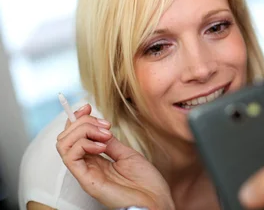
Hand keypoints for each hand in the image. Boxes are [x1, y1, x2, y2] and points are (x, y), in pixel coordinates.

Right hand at [56, 104, 174, 209]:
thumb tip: (100, 128)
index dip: (77, 118)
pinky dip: (83, 144)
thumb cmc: (145, 182)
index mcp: (96, 159)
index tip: (88, 107)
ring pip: (63, 144)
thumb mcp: (127, 154)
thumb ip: (111, 142)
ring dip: (83, 131)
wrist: (155, 200)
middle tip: (106, 126)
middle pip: (66, 136)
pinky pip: (70, 157)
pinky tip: (102, 146)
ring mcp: (85, 172)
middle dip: (83, 122)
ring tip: (105, 135)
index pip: (74, 135)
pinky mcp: (86, 180)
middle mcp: (87, 165)